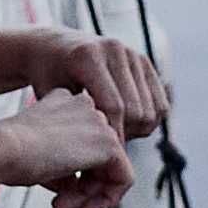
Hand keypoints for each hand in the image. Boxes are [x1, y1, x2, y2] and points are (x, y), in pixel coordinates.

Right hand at [0, 90, 131, 207]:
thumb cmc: (8, 155)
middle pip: (97, 158)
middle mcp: (86, 106)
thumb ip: (65, 170)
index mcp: (65, 102)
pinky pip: (123, 178)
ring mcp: (100, 122)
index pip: (82, 144)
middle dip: (81, 191)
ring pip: (108, 170)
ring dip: (87, 197)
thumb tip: (82, 192)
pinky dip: (107, 199)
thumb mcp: (39, 159)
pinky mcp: (109, 143)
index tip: (56, 196)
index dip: (73, 177)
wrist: (2, 149)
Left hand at [33, 36, 170, 142]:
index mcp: (88, 57)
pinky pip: (160, 104)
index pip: (113, 107)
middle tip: (104, 148)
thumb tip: (97, 153)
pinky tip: (125, 126)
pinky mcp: (145, 62)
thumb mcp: (49, 98)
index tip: (103, 161)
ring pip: (152, 111)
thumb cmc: (46, 78)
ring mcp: (133, 54)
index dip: (113, 138)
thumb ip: (71, 121)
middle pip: (137, 110)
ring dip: (137, 131)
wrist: (54, 47)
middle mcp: (115, 49)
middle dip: (124, 136)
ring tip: (112, 134)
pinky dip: (148, 122)